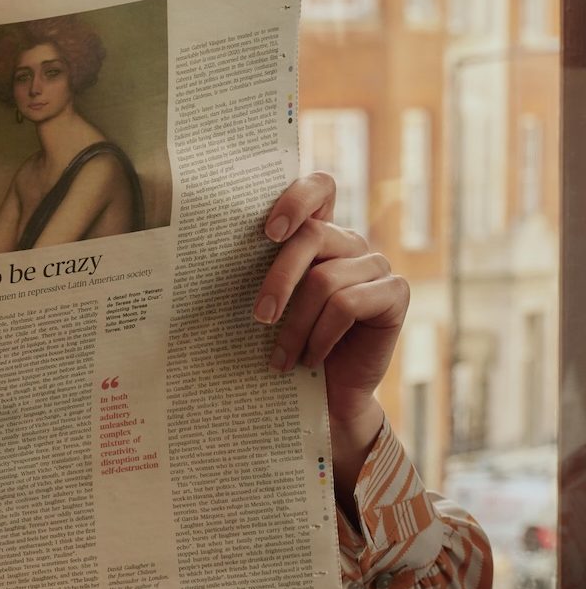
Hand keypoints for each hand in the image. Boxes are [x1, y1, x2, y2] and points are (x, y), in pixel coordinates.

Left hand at [254, 173, 403, 511]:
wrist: (323, 400)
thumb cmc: (285, 349)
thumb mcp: (266, 309)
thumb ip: (252, 275)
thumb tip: (194, 258)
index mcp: (318, 236)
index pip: (319, 188)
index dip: (296, 198)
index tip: (267, 232)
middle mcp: (350, 244)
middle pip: (311, 237)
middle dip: (277, 280)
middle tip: (258, 318)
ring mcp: (376, 266)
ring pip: (325, 279)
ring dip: (296, 326)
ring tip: (280, 358)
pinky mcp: (395, 294)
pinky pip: (349, 303)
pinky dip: (322, 336)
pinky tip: (310, 359)